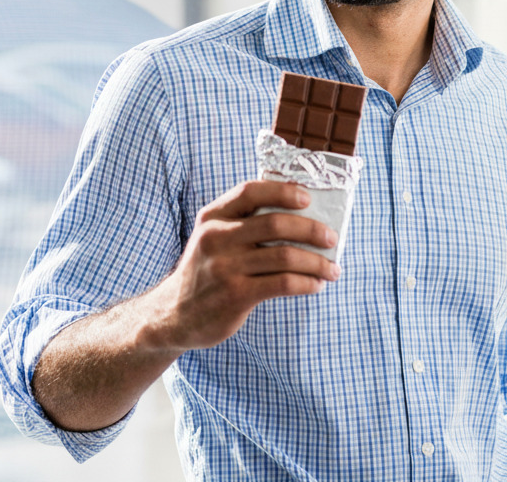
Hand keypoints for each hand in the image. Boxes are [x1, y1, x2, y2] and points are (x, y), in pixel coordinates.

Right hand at [143, 180, 338, 352]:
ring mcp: (225, 267)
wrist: (175, 314)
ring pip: (286, 256)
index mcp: (212, 216)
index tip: (308, 198)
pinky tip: (315, 285)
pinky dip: (307, 283)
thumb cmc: (205, 271)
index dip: (283, 191)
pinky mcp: (236, 295)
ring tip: (332, 269)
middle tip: (331, 238)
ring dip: (317, 262)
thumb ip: (242, 223)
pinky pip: (283, 284)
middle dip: (312, 230)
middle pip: (276, 223)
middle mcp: (216, 237)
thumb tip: (300, 216)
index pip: (250, 191)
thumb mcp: (212, 238)